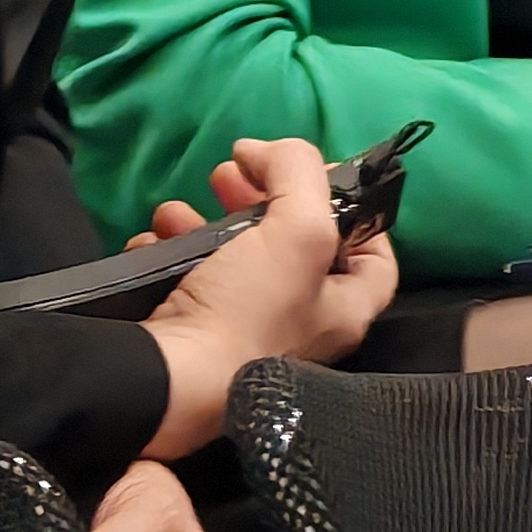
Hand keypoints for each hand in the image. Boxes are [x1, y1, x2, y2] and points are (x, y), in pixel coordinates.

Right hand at [136, 137, 398, 457]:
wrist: (171, 379)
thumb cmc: (249, 309)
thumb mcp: (298, 229)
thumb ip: (298, 173)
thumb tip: (262, 152)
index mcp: (342, 310)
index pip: (376, 258)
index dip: (357, 212)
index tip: (316, 178)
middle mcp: (301, 325)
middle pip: (292, 246)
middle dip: (262, 201)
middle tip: (229, 175)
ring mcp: (246, 331)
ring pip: (235, 257)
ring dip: (206, 221)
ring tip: (179, 209)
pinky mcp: (199, 333)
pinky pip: (191, 278)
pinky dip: (173, 251)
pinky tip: (155, 239)